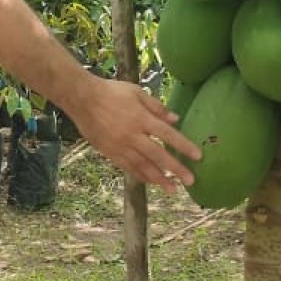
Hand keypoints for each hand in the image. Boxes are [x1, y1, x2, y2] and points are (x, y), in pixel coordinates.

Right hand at [68, 76, 200, 193]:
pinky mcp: (110, 152)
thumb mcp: (136, 92)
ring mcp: (120, 146)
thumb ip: (156, 106)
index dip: (183, 146)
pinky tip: (151, 181)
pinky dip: (141, 175)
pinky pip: (128, 167)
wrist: (82, 99)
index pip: (167, 135)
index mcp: (141, 118)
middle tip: (190, 181)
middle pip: (158, 155)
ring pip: (143, 166)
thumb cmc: (111, 91)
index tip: (197, 156)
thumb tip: (175, 119)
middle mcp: (132, 135)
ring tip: (173, 189)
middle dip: (175, 169)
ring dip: (159, 178)